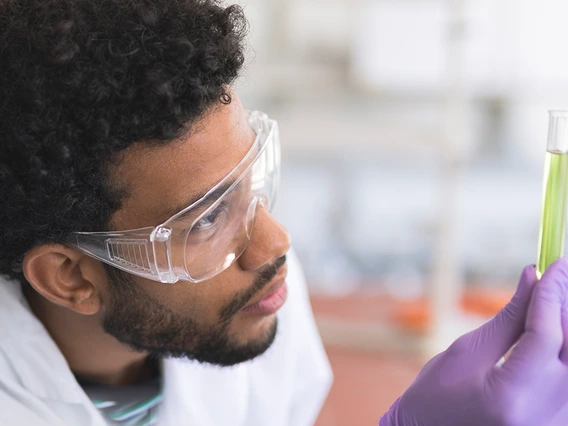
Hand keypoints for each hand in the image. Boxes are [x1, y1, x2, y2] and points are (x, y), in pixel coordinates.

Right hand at [380, 258, 567, 425]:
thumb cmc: (435, 395)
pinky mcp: (556, 424)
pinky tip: (552, 327)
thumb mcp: (466, 351)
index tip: (554, 263)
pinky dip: (564, 349)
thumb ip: (508, 318)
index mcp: (511, 398)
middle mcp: (543, 418)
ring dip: (565, 326)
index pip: (546, 337)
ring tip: (552, 298)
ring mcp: (553, 425)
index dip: (551, 295)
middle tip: (557, 276)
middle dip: (563, 306)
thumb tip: (533, 277)